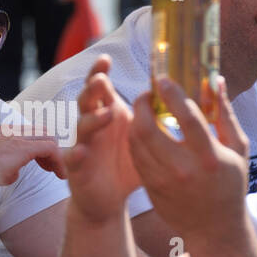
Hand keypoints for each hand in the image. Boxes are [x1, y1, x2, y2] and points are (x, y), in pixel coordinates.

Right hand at [0, 131, 66, 195]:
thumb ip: (2, 165)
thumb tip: (13, 171)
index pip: (27, 132)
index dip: (38, 147)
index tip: (41, 164)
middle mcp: (7, 129)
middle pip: (41, 131)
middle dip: (50, 150)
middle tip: (51, 170)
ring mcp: (14, 136)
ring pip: (48, 137)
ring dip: (56, 157)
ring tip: (58, 173)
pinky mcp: (21, 147)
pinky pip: (49, 148)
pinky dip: (58, 161)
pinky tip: (59, 175)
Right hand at [65, 55, 140, 222]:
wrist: (107, 198)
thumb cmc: (127, 164)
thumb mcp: (142, 138)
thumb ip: (153, 119)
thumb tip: (185, 98)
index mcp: (107, 113)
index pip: (101, 87)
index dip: (99, 71)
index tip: (106, 58)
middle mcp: (92, 125)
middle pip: (87, 100)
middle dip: (92, 88)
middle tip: (101, 79)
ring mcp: (82, 144)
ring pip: (81, 125)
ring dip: (92, 118)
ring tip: (106, 114)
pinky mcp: (76, 167)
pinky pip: (72, 158)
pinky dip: (75, 154)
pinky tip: (81, 151)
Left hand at [127, 76, 249, 245]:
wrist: (215, 229)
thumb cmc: (230, 184)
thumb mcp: (238, 150)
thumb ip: (225, 114)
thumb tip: (215, 80)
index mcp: (209, 158)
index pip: (187, 119)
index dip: (172, 95)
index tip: (163, 79)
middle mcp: (183, 169)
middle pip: (148, 128)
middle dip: (142, 104)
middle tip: (148, 94)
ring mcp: (162, 179)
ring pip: (135, 140)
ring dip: (135, 118)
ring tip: (144, 108)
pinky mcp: (149, 186)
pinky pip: (134, 154)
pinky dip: (134, 137)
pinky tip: (142, 129)